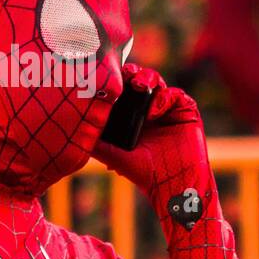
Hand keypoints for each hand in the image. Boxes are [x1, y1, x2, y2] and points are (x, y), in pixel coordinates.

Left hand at [92, 64, 208, 198]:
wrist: (171, 184)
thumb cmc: (142, 172)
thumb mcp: (113, 155)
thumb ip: (96, 141)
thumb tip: (72, 130)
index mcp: (132, 114)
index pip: (123, 89)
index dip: (116, 79)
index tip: (107, 76)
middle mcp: (150, 108)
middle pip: (140, 79)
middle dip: (132, 74)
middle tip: (126, 75)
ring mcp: (168, 108)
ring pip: (157, 82)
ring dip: (147, 79)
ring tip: (139, 86)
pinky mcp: (186, 110)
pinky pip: (175, 95)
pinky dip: (164, 99)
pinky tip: (154, 112)